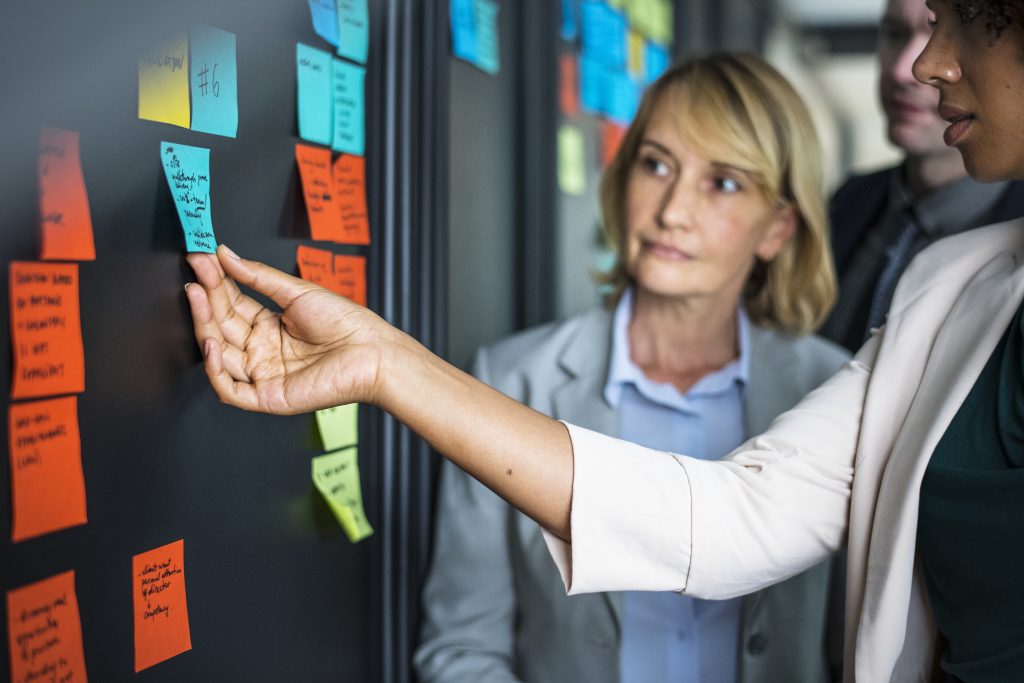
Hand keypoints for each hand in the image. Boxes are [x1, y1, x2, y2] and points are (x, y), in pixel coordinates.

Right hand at [184, 245, 389, 413]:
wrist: (372, 351)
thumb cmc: (347, 324)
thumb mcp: (297, 292)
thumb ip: (259, 277)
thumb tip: (227, 255)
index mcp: (270, 328)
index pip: (232, 305)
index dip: (215, 284)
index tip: (201, 259)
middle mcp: (262, 351)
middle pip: (222, 327)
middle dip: (206, 301)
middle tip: (195, 275)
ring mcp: (263, 375)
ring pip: (219, 356)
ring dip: (204, 327)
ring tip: (199, 297)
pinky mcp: (267, 397)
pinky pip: (230, 390)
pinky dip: (215, 370)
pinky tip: (211, 343)